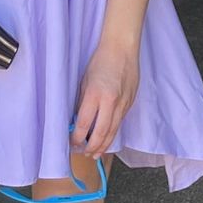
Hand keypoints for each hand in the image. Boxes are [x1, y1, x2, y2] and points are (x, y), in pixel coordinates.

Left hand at [71, 39, 139, 157]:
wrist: (122, 48)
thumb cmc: (100, 61)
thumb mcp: (85, 81)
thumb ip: (82, 102)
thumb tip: (78, 121)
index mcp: (95, 94)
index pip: (85, 123)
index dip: (77, 137)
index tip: (72, 143)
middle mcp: (111, 101)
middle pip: (101, 132)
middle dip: (92, 147)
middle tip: (85, 154)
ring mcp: (123, 103)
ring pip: (113, 131)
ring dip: (104, 145)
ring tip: (96, 154)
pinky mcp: (130, 102)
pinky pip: (120, 122)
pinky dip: (113, 133)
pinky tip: (107, 139)